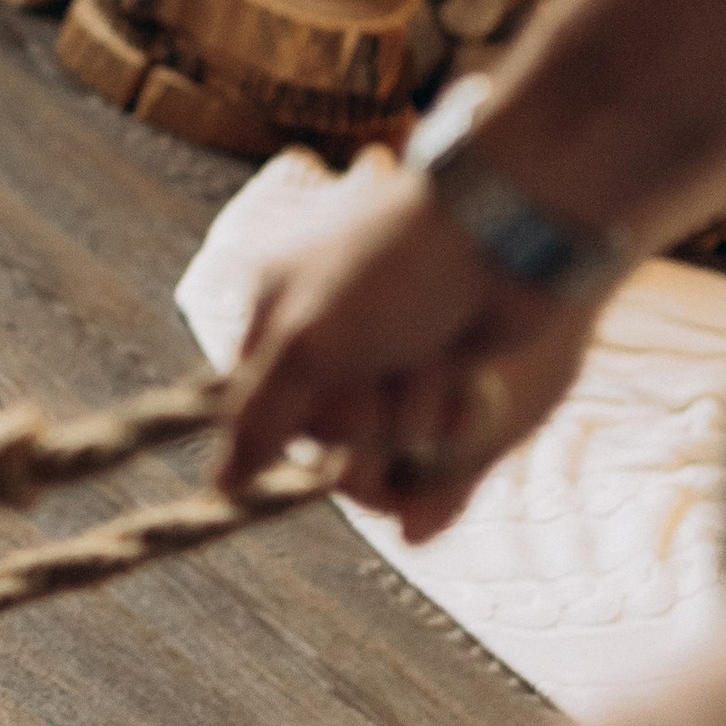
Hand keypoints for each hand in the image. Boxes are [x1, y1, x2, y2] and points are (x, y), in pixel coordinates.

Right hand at [218, 148, 603, 534]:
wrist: (504, 238)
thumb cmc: (393, 275)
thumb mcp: (308, 347)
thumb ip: (258, 419)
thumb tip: (221, 487)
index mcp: (277, 312)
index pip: (254, 411)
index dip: (287, 423)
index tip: (318, 400)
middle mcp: (327, 339)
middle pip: (326, 438)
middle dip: (361, 416)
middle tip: (384, 359)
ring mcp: (385, 357)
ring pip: (384, 441)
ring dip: (412, 411)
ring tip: (433, 354)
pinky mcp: (439, 374)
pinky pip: (431, 435)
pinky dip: (451, 413)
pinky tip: (467, 375)